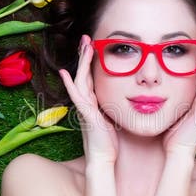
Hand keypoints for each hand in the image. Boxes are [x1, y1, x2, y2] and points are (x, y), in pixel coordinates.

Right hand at [59, 35, 118, 164]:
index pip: (90, 77)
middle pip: (83, 74)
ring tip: (83, 46)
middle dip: (84, 56)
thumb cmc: (111, 140)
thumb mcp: (115, 116)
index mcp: (93, 102)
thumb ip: (116, 105)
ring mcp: (83, 107)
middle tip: (86, 38)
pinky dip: (69, 84)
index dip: (90, 62)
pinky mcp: (84, 113)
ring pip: (79, 80)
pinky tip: (65, 73)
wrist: (104, 157)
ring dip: (81, 63)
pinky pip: (75, 96)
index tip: (93, 46)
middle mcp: (86, 102)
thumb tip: (130, 96)